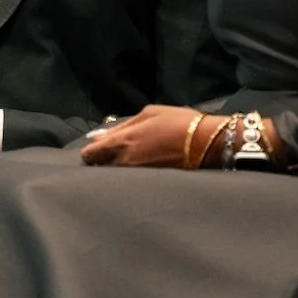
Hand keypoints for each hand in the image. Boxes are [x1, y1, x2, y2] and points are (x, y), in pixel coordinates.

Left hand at [81, 104, 219, 168]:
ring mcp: (137, 175)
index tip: (98, 149)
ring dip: (116, 169)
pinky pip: (130, 181)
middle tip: (112, 155)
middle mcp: (125, 162)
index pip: (90, 154)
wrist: (206, 142)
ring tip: (129, 162)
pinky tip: (140, 169)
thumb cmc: (178, 122)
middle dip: (101, 162)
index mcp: (123, 141)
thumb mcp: (149, 113)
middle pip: (99, 168)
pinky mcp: (149, 184)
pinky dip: (130, 176)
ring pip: (114, 176)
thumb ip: (121, 126)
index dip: (91, 151)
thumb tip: (97, 136)